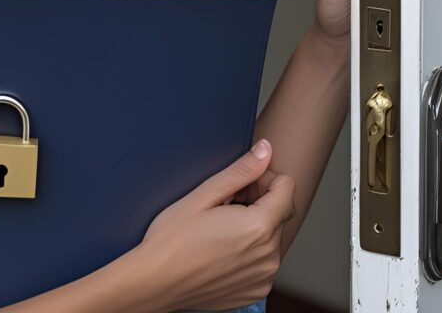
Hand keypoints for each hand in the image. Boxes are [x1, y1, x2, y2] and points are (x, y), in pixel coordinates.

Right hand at [136, 139, 295, 311]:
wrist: (154, 282)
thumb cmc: (172, 238)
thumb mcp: (203, 195)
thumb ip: (241, 171)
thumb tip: (266, 150)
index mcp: (259, 227)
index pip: (287, 188)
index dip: (264, 178)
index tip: (240, 183)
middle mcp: (269, 256)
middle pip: (279, 212)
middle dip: (258, 200)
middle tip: (223, 203)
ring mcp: (264, 277)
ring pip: (271, 237)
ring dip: (254, 226)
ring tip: (220, 226)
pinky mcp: (255, 292)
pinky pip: (263, 261)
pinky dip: (249, 251)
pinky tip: (221, 247)